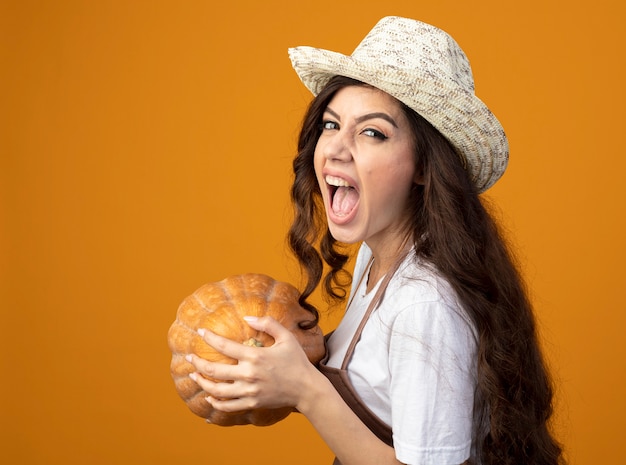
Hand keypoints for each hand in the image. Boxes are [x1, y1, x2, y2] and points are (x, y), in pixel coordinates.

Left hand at [186, 316, 316, 412]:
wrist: (307, 388)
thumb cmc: (296, 361)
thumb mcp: (286, 337)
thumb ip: (268, 323)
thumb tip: (247, 318)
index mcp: (255, 356)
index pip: (224, 346)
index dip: (209, 337)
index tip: (200, 332)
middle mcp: (249, 375)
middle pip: (213, 370)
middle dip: (197, 362)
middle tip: (189, 357)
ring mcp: (249, 391)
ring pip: (216, 390)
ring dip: (201, 382)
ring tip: (194, 375)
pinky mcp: (252, 403)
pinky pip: (227, 406)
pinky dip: (215, 403)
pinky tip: (209, 397)